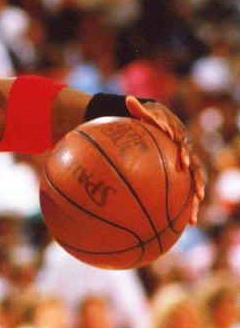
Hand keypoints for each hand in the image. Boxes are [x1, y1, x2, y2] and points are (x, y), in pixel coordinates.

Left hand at [126, 97, 205, 223]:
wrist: (160, 129)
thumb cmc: (149, 122)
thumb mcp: (143, 115)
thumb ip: (138, 110)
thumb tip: (128, 99)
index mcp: (179, 138)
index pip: (184, 144)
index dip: (185, 152)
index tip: (183, 161)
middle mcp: (187, 154)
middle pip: (197, 170)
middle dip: (198, 183)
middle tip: (198, 195)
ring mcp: (186, 168)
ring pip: (193, 187)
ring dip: (194, 204)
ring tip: (192, 220)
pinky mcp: (181, 179)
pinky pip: (183, 196)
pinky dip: (182, 210)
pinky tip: (180, 228)